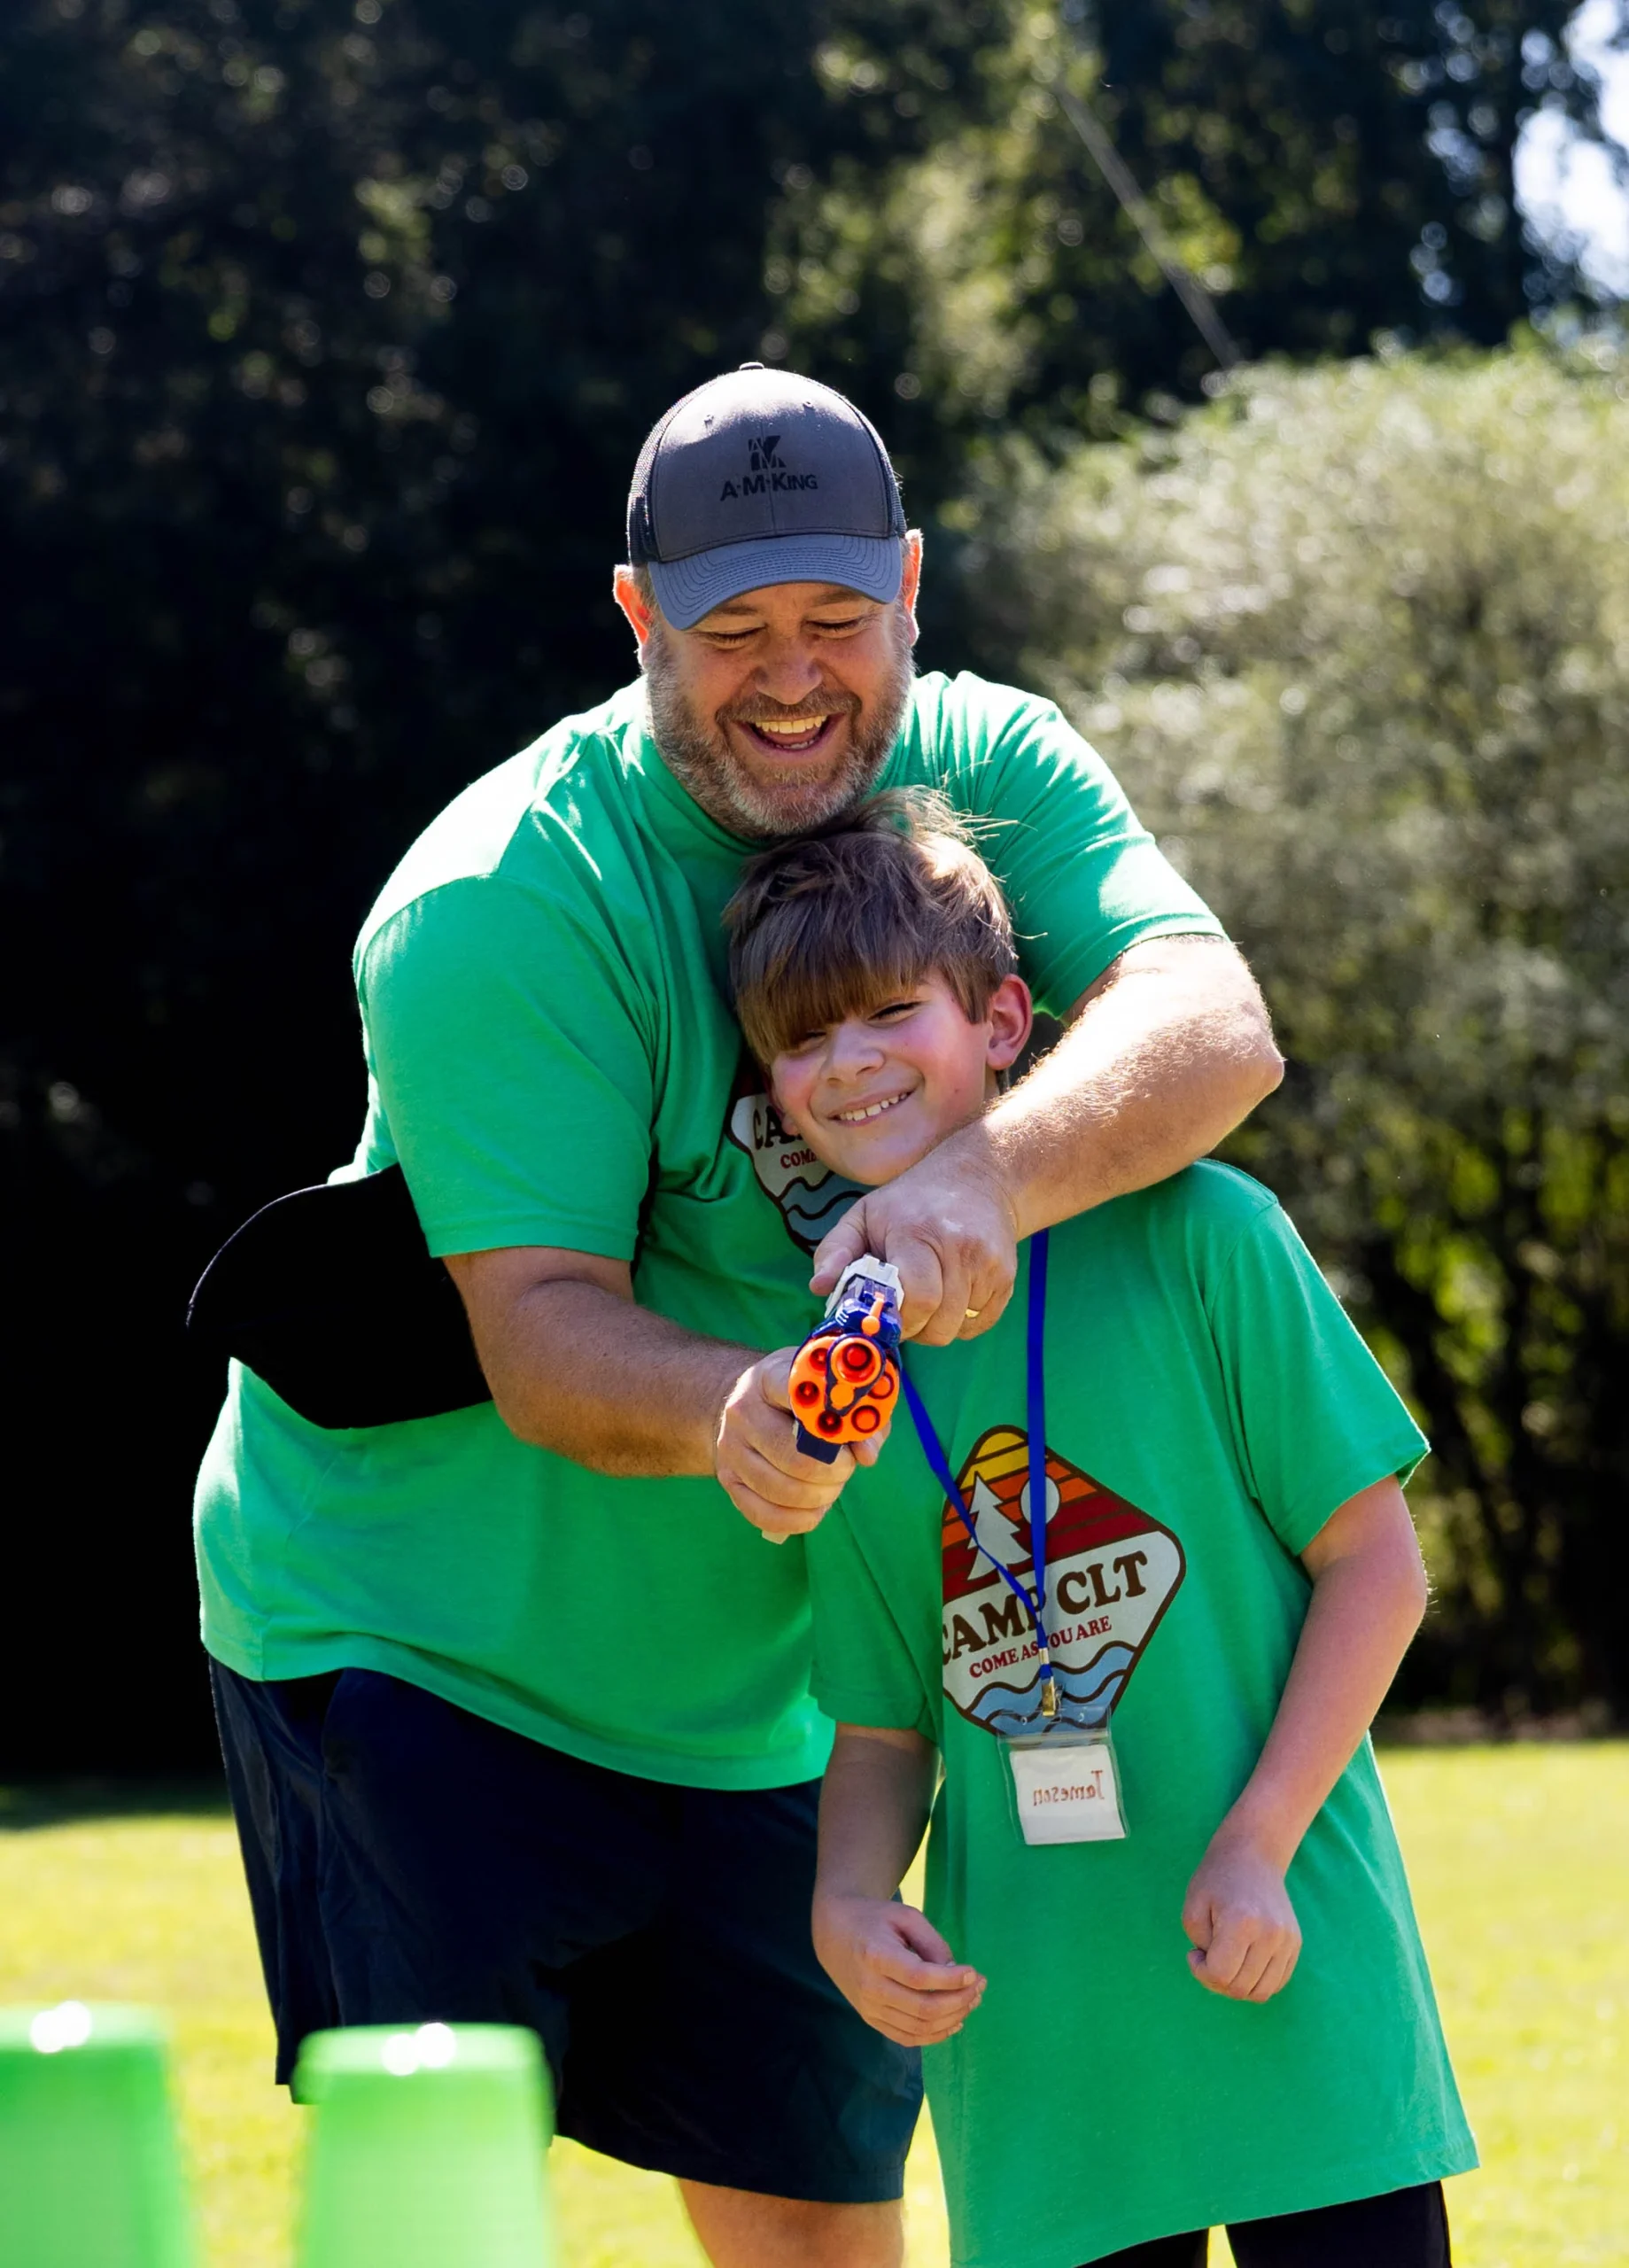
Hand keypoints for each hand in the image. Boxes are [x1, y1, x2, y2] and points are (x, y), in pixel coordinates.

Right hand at [714, 1349, 886, 1542]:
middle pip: (796, 1458)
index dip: (835, 1419)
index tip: (853, 1428)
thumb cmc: (798, 1396)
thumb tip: (866, 1453)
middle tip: (848, 1466)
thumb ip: (860, 1412)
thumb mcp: (832, 1387)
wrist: (746, 1406)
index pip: (801, 1396)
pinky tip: (816, 1506)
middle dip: (835, 1471)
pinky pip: (766, 1515)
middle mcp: (742, 1412)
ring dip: (821, 1496)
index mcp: (770, 1378)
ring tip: (833, 1484)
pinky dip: (800, 1519)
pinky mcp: (728, 1480)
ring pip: (783, 1491)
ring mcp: (731, 1449)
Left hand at [810, 1144, 1018, 1345]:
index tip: (884, 1313)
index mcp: (916, 1232)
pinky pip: (981, 1324)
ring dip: (936, 1326)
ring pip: (959, 1328)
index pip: (916, 1298)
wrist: (980, 1177)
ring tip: (926, 1299)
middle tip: (903, 1310)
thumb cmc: (911, 1202)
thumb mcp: (865, 1214)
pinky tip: (950, 1296)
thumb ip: (835, 1250)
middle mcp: (958, 1247)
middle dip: (915, 1328)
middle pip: (938, 1322)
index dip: (898, 1318)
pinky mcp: (1006, 1276)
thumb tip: (819, 1286)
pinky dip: (962, 1322)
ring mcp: (987, 1263)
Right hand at [812, 1893, 985, 2045]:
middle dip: (959, 2001)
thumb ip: (932, 1942)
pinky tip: (954, 2022)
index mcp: (876, 1956)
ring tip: (972, 2001)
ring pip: (918, 2028)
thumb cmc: (874, 1918)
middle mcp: (870, 1987)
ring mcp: (869, 2008)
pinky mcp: (871, 2019)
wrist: (834, 1932)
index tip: (973, 1972)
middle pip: (923, 2007)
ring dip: (952, 2018)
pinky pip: (907, 2037)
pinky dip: (935, 2036)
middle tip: (980, 1986)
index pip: (919, 1977)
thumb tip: (956, 1973)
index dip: (951, 1980)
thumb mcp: (904, 1916)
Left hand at [1181, 1829, 1302, 2002]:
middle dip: (1216, 1981)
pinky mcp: (1295, 1944)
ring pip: (1261, 1992)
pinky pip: (1276, 1983)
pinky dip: (1256, 1982)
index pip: (1220, 1975)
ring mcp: (1287, 1941)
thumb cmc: (1216, 1880)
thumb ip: (1201, 1947)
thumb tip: (1219, 1976)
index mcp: (1241, 1922)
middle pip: (1240, 1988)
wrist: (1252, 1856)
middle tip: (1207, 1957)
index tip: (1194, 1953)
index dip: (1200, 1972)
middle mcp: (1270, 1934)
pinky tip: (1242, 1961)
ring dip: (1237, 1986)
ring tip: (1226, 1961)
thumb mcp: (1192, 1908)